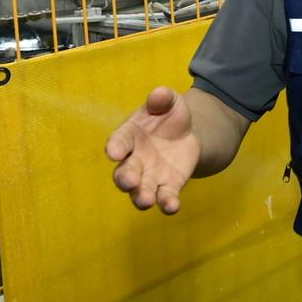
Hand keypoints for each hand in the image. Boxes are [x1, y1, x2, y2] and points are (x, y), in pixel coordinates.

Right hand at [105, 86, 203, 213]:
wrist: (186, 134)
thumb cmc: (168, 116)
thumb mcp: (169, 101)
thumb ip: (162, 98)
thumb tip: (159, 94)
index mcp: (129, 136)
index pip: (118, 142)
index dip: (115, 147)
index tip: (114, 152)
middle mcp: (134, 160)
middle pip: (124, 173)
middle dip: (125, 178)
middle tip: (129, 181)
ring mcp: (150, 176)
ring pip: (140, 191)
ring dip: (141, 196)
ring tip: (146, 200)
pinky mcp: (169, 186)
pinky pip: (165, 197)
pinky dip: (167, 203)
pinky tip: (172, 206)